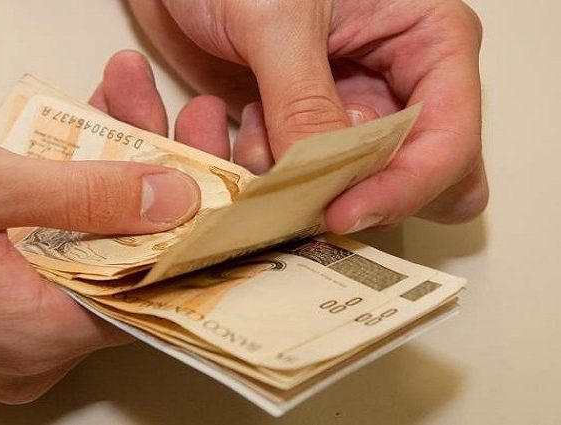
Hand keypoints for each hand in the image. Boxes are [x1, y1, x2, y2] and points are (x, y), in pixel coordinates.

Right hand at [0, 52, 201, 402]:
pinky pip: (66, 256)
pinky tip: (92, 146)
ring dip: (118, 180)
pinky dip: (81, 202)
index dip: (200, 229)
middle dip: (162, 182)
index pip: (159, 291)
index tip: (226, 174)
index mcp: (37, 333)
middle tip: (186, 124)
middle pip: (134, 263)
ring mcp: (19, 335)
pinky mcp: (3, 311)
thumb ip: (83, 194)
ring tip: (132, 110)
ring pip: (101, 252)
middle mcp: (36, 350)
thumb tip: (174, 198)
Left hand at [129, 0, 487, 232]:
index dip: (405, 188)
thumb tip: (324, 180)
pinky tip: (250, 131)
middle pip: (427, 179)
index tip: (342, 212)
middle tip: (315, 193)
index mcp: (429, 38)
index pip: (451, 141)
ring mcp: (359, 108)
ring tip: (264, 138)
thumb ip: (303, 102)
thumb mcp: (277, 21)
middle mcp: (403, 82)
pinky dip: (281, 177)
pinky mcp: (312, 126)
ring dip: (315, 187)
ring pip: (367, 187)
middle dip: (371, 195)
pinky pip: (314, 182)